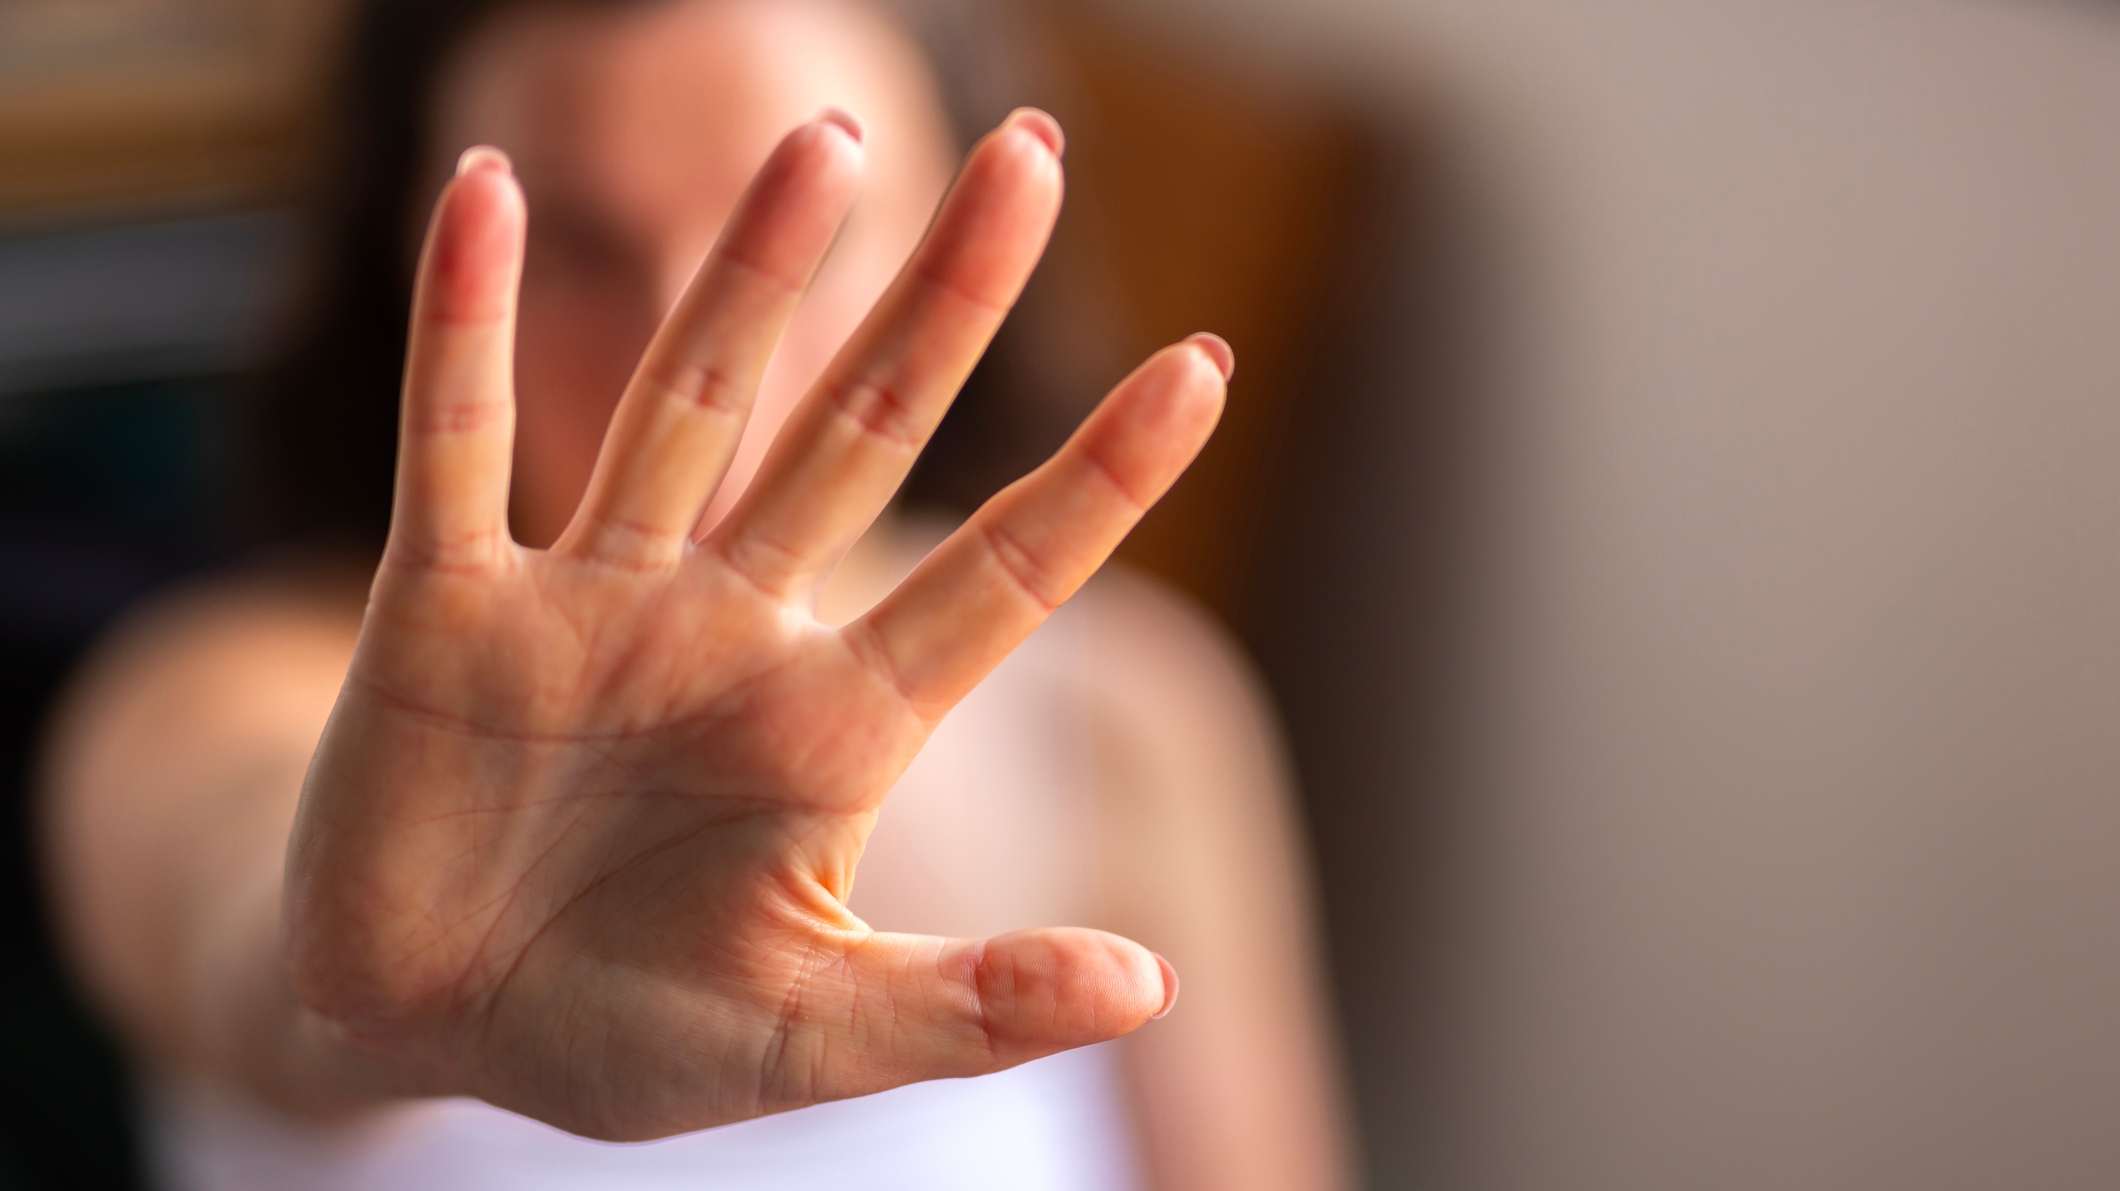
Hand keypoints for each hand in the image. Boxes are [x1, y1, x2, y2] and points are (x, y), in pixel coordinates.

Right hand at [281, 108, 1227, 1140]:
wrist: (421, 1031)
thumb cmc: (625, 1034)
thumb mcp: (807, 1040)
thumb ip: (966, 1005)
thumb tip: (1148, 983)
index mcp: (834, 728)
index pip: (997, 580)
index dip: (1100, 482)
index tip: (1207, 366)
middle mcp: (730, 631)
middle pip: (858, 433)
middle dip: (944, 306)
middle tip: (1033, 160)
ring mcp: (592, 602)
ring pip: (688, 404)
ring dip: (752, 273)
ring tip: (826, 141)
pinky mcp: (444, 607)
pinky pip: (454, 440)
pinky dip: (465, 324)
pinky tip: (487, 190)